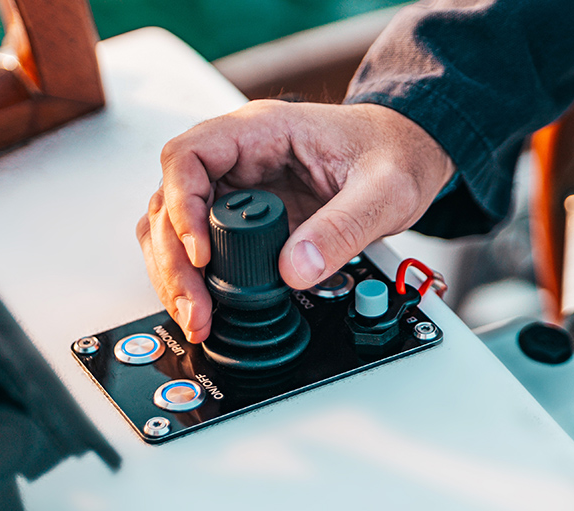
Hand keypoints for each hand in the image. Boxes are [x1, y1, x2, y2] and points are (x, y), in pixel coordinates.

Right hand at [135, 100, 454, 342]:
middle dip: (174, 260)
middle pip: (169, 201)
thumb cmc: (392, 153)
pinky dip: (190, 279)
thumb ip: (343, 226)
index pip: (188, 156)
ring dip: (173, 274)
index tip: (202, 253)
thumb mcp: (385, 189)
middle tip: (196, 306)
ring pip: (170, 227)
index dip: (183, 205)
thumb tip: (296, 269)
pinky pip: (192, 246)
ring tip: (196, 316)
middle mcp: (233, 157)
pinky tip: (202, 307)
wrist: (405, 157)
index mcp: (259, 130)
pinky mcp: (234, 220)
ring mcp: (229, 188)